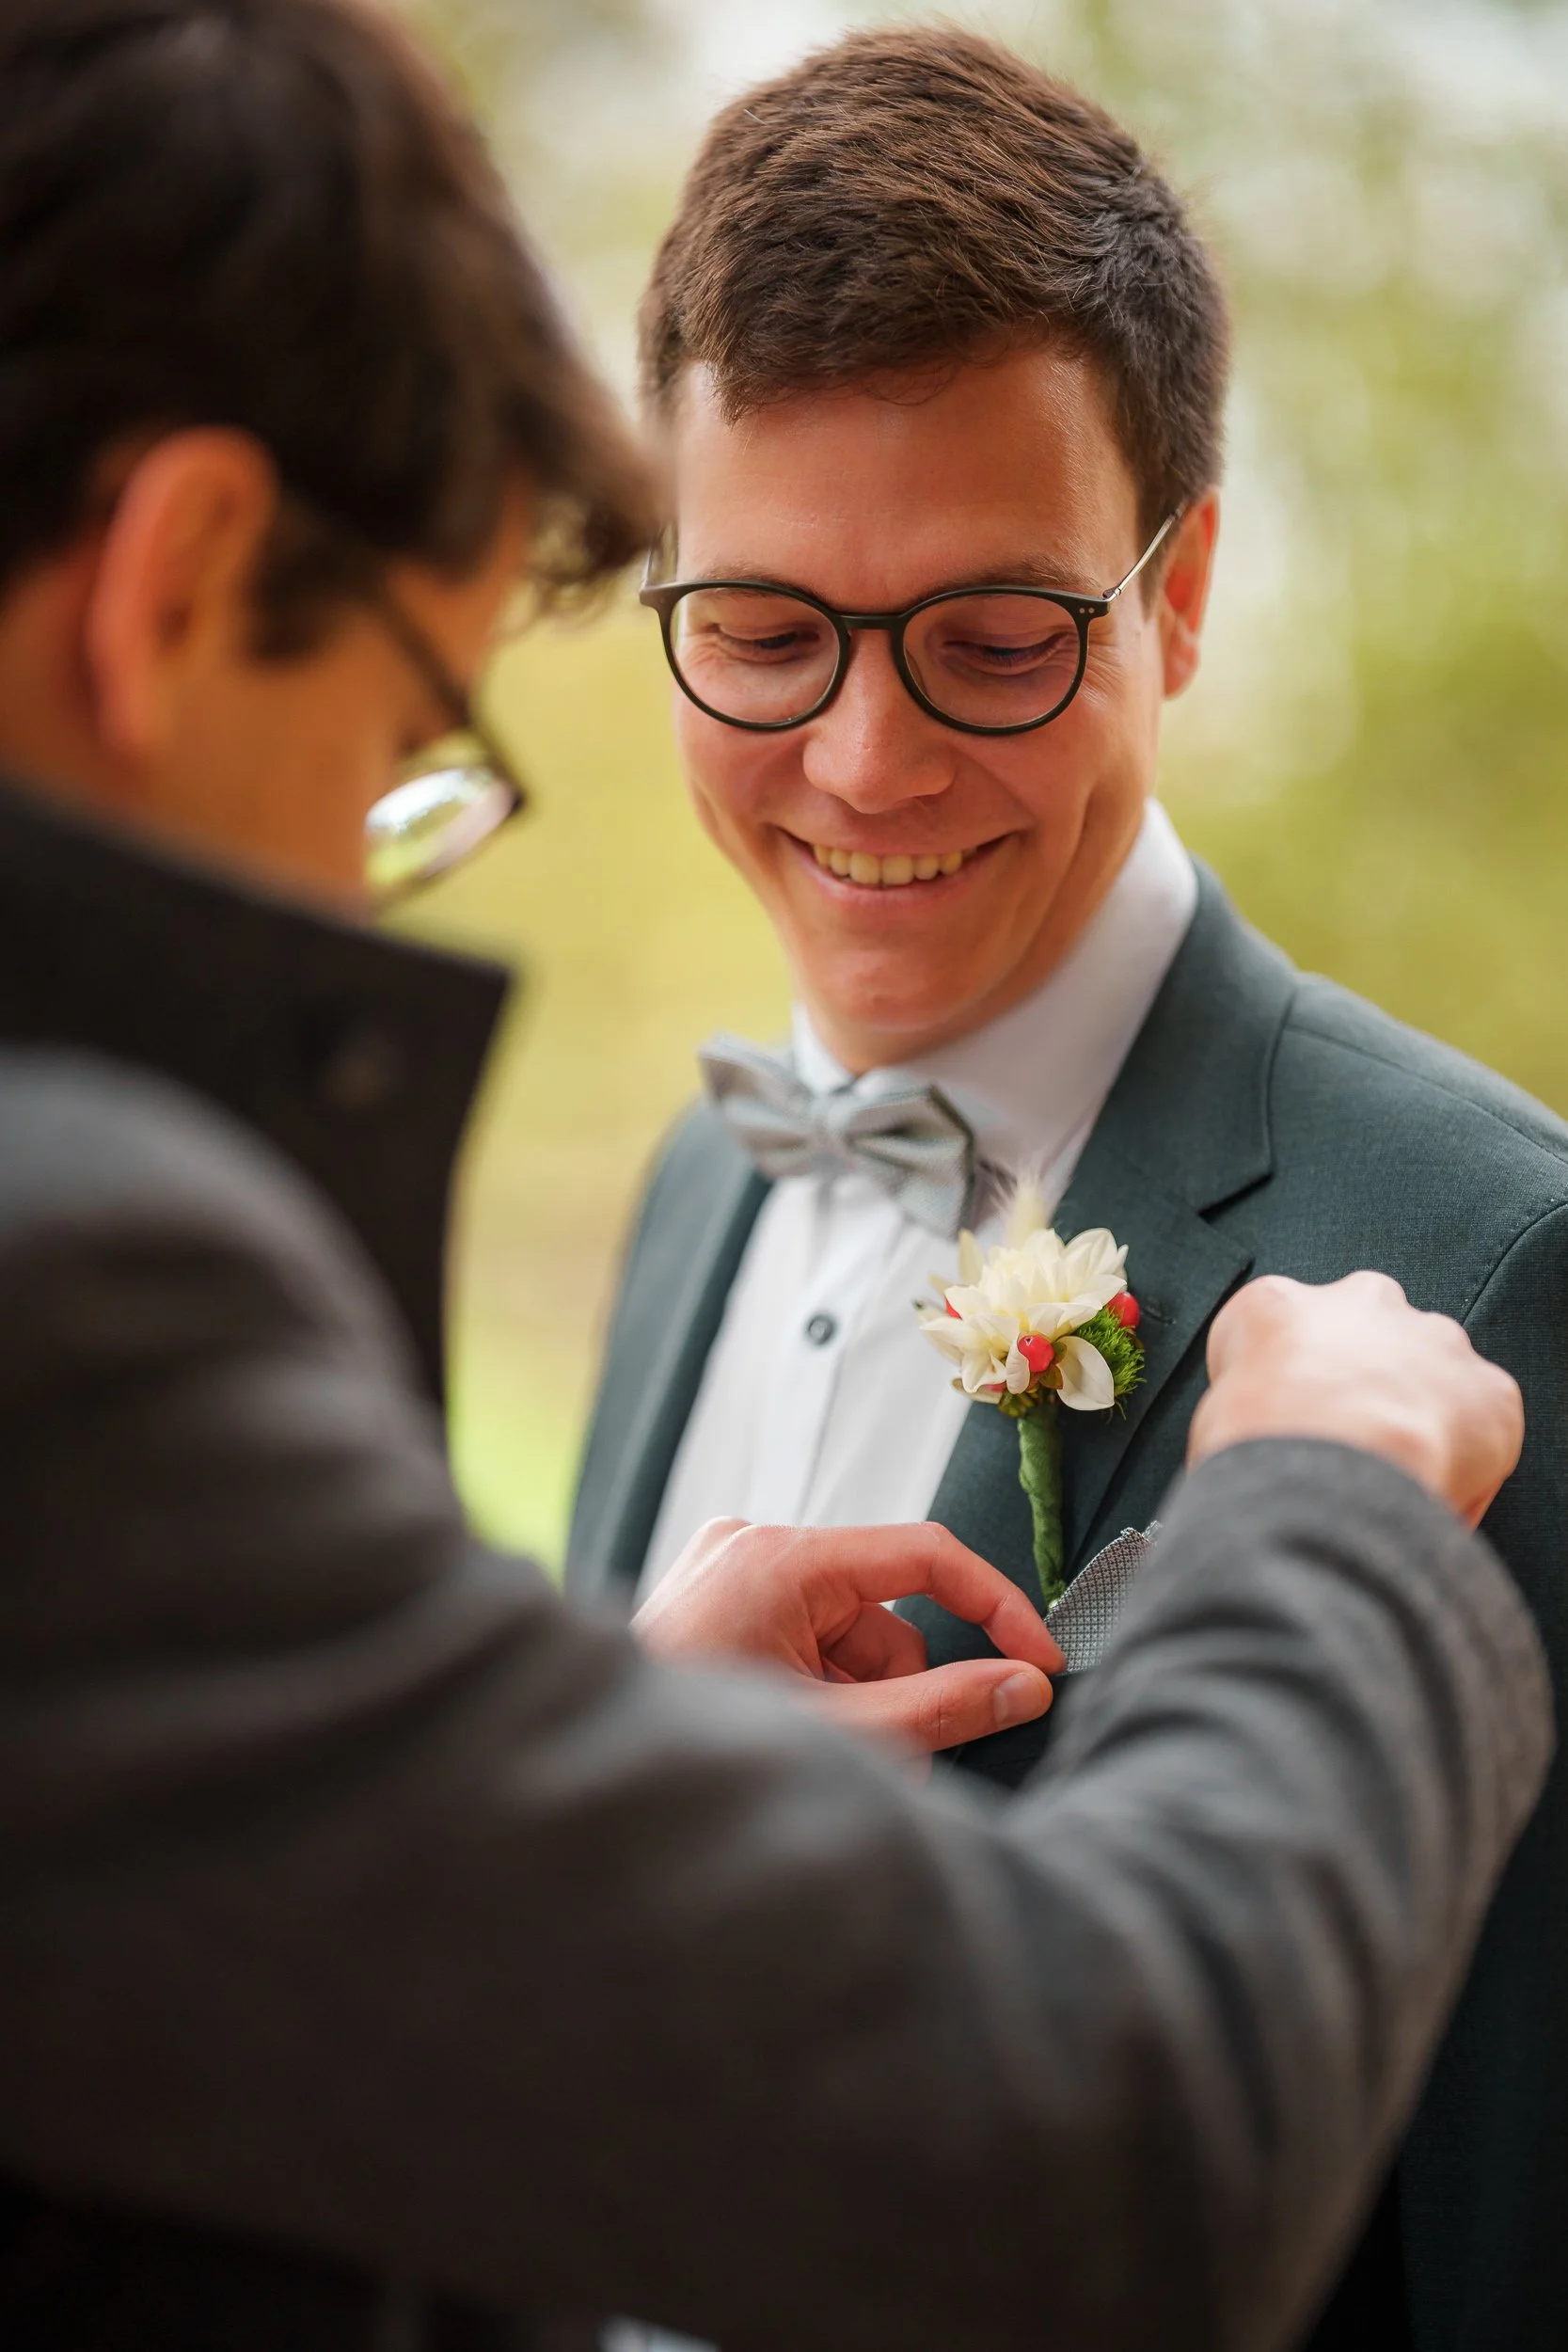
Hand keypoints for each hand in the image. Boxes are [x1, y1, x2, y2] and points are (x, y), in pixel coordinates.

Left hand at [634, 1519, 1063, 1759]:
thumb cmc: (695, 1761)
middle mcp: (751, 1548)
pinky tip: (790, 1745)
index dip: (996, 1607)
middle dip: (900, 1692)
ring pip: (849, 1640)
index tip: (1039, 1661)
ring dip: (859, 1705)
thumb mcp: (842, 1736)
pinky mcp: (717, 1606)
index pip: (925, 1555)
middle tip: (886, 1762)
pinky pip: (806, 1643)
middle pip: (885, 1614)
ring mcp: (728, 1576)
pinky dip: (819, 1697)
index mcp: (780, 1559)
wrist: (600, 1797)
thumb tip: (1024, 1687)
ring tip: (822, 1765)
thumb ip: (944, 1708)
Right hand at [1189, 1271, 1523, 1526]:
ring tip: (1395, 1474)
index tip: (1292, 1421)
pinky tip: (1433, 1493)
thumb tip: (1265, 1447)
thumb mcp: (1212, 1419)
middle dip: (1365, 1377)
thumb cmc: (1254, 1456)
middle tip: (1351, 1440)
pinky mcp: (1488, 1388)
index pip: (1280, 1328)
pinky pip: (1482, 1424)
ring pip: (1432, 1370)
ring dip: (1418, 1411)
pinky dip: (1466, 1458)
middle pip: (1367, 1330)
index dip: (1287, 1382)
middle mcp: (1358, 1302)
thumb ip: (1248, 1408)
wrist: (1321, 1483)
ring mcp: (1431, 1339)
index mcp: (1275, 1305)